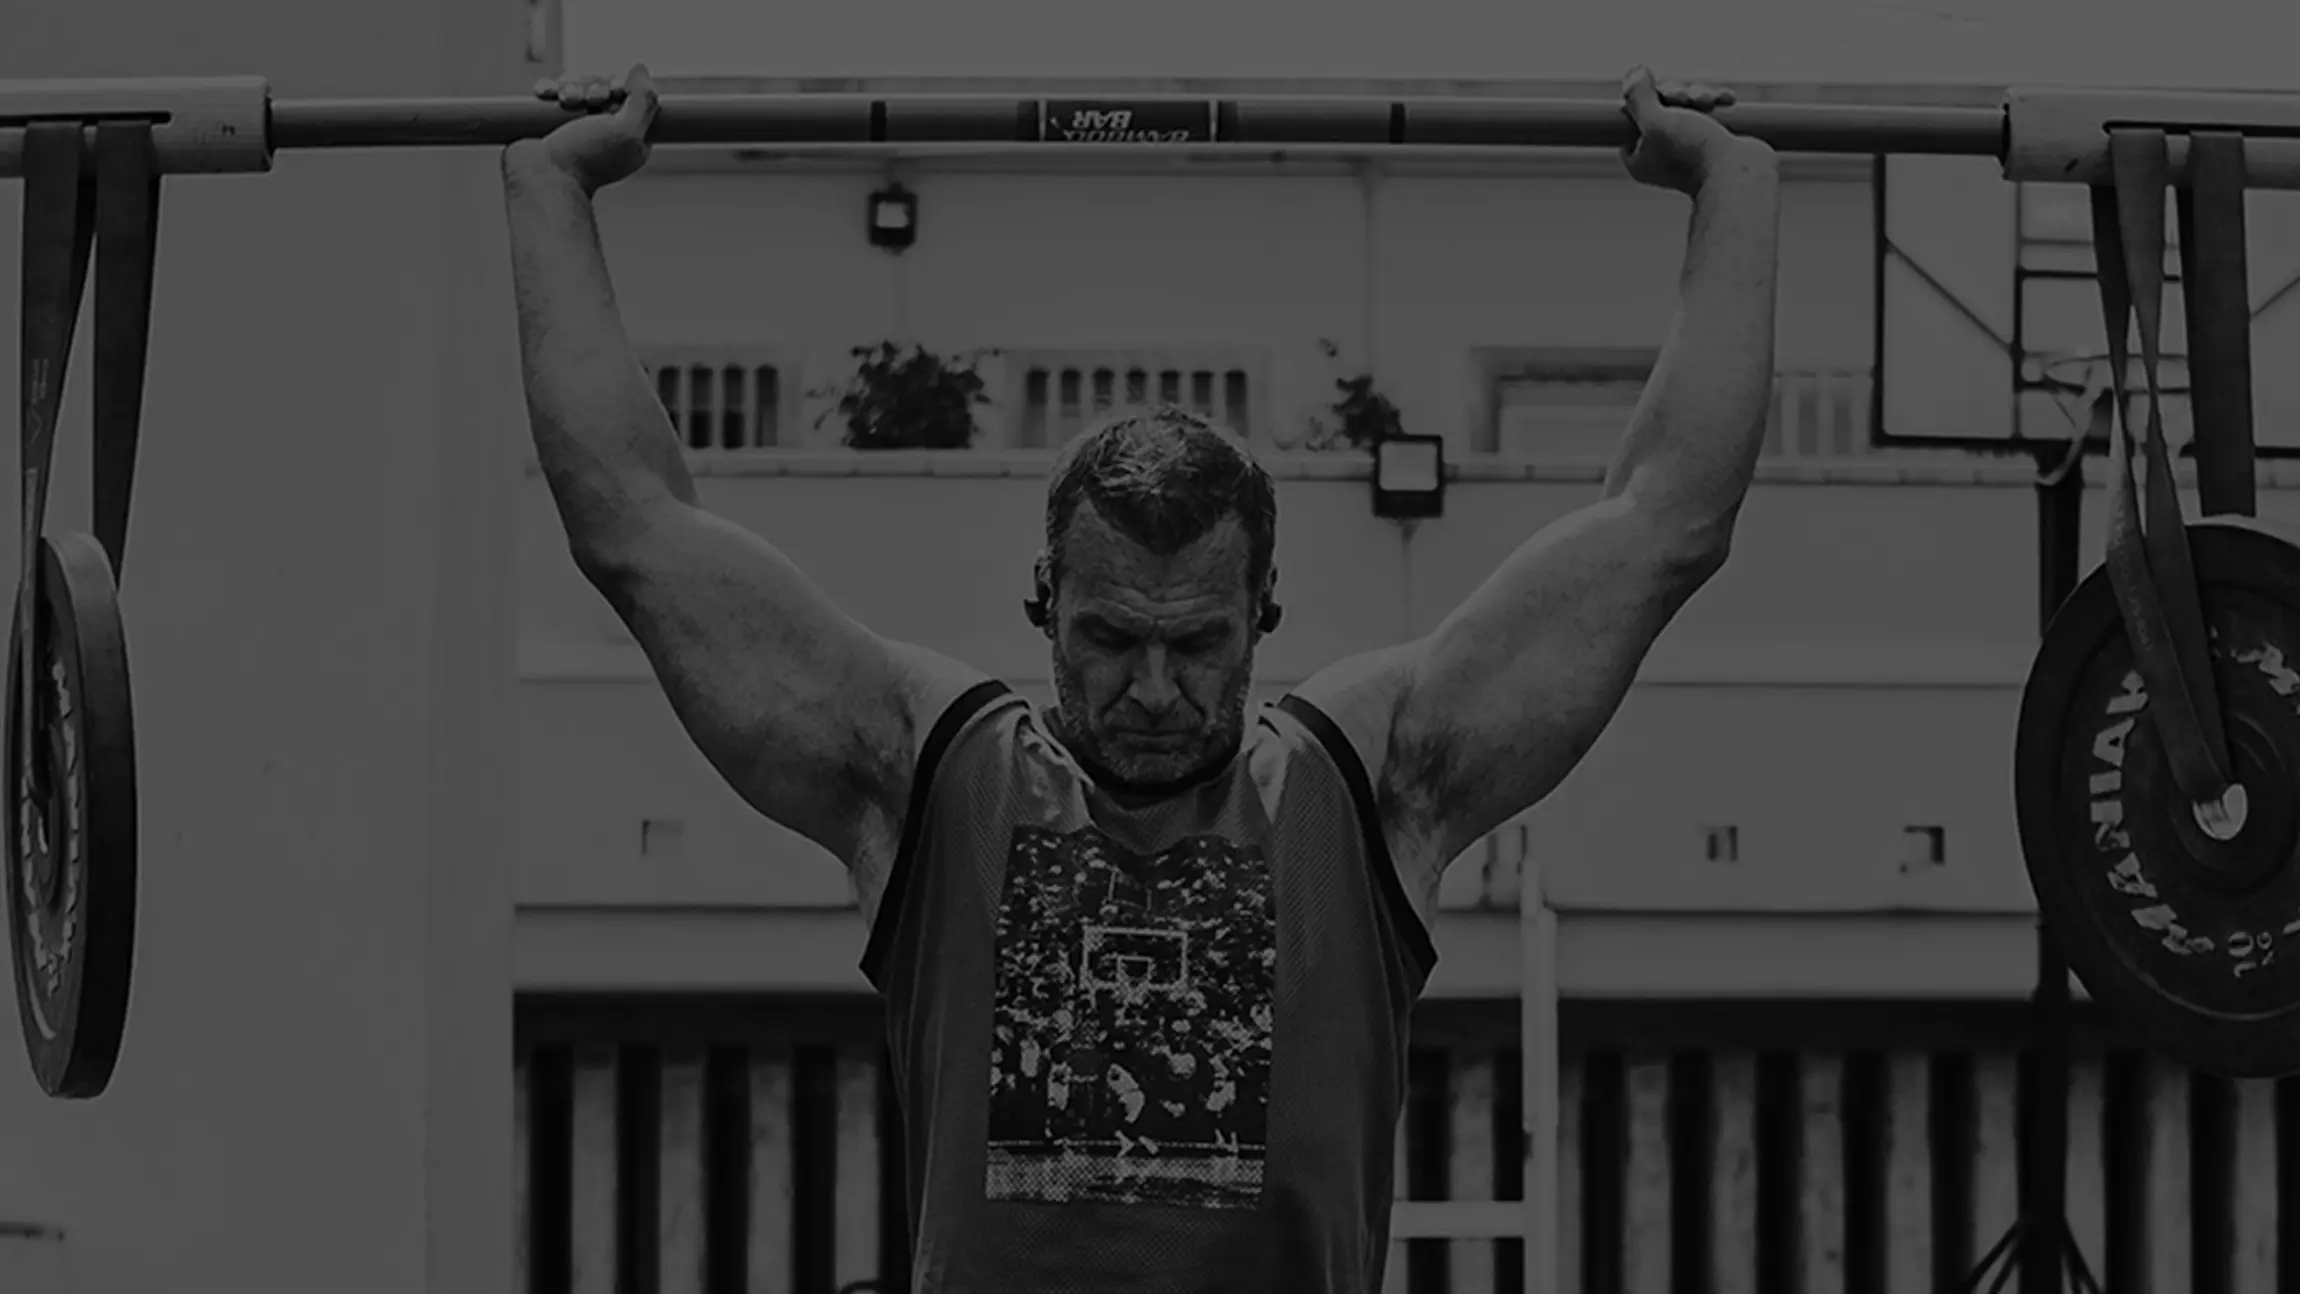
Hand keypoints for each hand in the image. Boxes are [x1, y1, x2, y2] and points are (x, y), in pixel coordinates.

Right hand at [522, 65, 659, 193]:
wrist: (543, 177)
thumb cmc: (585, 159)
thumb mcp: (626, 131)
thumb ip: (643, 100)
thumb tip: (641, 69)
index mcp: (631, 136)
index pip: (632, 94)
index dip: (620, 85)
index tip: (609, 95)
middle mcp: (607, 131)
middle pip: (604, 86)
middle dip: (593, 85)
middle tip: (585, 101)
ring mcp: (579, 127)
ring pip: (579, 86)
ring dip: (572, 85)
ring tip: (565, 100)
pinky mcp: (553, 123)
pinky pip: (553, 94)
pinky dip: (550, 88)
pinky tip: (545, 93)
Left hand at [1619, 68, 1757, 194]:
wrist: (1740, 172)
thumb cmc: (1694, 152)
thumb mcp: (1655, 121)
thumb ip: (1638, 97)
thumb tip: (1633, 73)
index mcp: (1640, 158)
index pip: (1632, 117)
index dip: (1646, 98)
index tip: (1661, 96)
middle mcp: (1661, 154)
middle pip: (1659, 105)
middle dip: (1677, 93)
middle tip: (1687, 99)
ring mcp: (1688, 147)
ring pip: (1686, 104)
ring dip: (1698, 94)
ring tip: (1711, 102)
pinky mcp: (1712, 140)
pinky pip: (1708, 111)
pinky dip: (1716, 101)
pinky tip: (1727, 100)